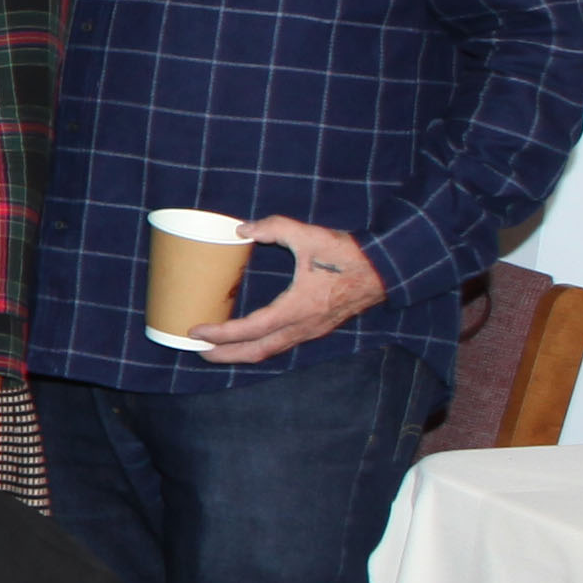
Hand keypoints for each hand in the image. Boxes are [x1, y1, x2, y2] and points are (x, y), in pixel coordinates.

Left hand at [197, 217, 378, 364]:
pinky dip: (260, 346)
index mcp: (298, 308)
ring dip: (242, 353)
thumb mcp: (310, 235)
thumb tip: (242, 228)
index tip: (196, 330)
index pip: (251, 329)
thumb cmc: (348, 254)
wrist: (387, 269)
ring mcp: (312, 330)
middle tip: (197, 351)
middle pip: (258, 351)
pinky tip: (248, 339)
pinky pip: (283, 344)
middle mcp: (303, 326)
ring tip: (216, 350)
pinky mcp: (317, 327)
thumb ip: (274, 228)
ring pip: (271, 350)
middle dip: (226, 355)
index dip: (221, 334)